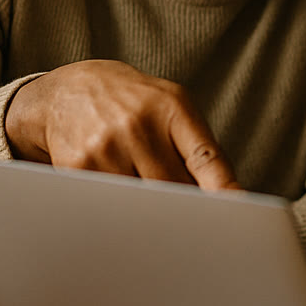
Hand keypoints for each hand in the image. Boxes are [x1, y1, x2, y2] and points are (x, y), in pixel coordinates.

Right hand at [4, 59, 238, 188]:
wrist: (68, 91)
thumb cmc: (132, 103)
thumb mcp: (171, 105)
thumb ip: (198, 147)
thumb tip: (224, 198)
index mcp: (171, 107)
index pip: (205, 156)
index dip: (222, 187)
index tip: (237, 210)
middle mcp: (137, 125)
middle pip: (174, 190)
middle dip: (183, 206)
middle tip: (184, 214)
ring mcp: (106, 146)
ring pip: (142, 204)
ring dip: (148, 210)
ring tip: (140, 186)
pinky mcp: (77, 167)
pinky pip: (110, 205)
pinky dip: (118, 208)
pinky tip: (115, 188)